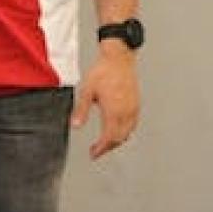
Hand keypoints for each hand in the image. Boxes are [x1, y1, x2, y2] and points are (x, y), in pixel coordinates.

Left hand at [70, 41, 139, 158]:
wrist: (119, 59)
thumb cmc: (102, 72)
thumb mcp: (87, 90)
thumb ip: (81, 110)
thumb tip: (75, 126)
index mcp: (114, 111)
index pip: (109, 138)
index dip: (101, 148)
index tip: (93, 154)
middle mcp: (126, 112)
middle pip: (119, 138)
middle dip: (108, 147)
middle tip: (97, 151)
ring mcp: (133, 109)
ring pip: (128, 133)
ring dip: (116, 140)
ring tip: (105, 143)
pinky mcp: (136, 104)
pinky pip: (132, 124)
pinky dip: (125, 132)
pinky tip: (117, 130)